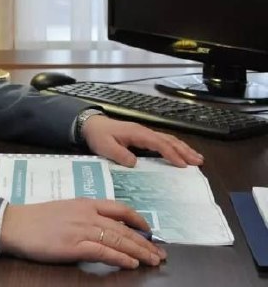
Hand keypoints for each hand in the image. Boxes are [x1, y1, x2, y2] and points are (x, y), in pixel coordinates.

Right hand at [0, 198, 166, 267]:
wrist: (14, 224)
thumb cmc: (36, 219)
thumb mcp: (64, 210)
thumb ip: (84, 216)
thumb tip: (102, 228)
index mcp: (85, 203)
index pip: (119, 209)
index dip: (138, 220)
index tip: (149, 230)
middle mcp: (87, 214)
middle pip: (124, 228)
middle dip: (145, 242)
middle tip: (160, 253)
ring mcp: (82, 230)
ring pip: (119, 240)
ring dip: (139, 251)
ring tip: (153, 261)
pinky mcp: (74, 246)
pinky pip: (104, 252)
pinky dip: (120, 258)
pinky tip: (131, 264)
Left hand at [82, 115, 203, 167]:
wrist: (90, 125)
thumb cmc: (98, 136)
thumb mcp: (105, 147)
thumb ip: (119, 155)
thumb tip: (135, 163)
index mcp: (137, 133)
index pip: (159, 144)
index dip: (171, 154)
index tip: (182, 165)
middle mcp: (144, 132)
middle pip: (168, 140)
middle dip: (184, 151)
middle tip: (199, 162)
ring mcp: (144, 133)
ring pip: (168, 139)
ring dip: (183, 148)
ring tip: (197, 158)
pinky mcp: (142, 136)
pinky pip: (162, 141)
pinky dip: (174, 147)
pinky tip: (180, 153)